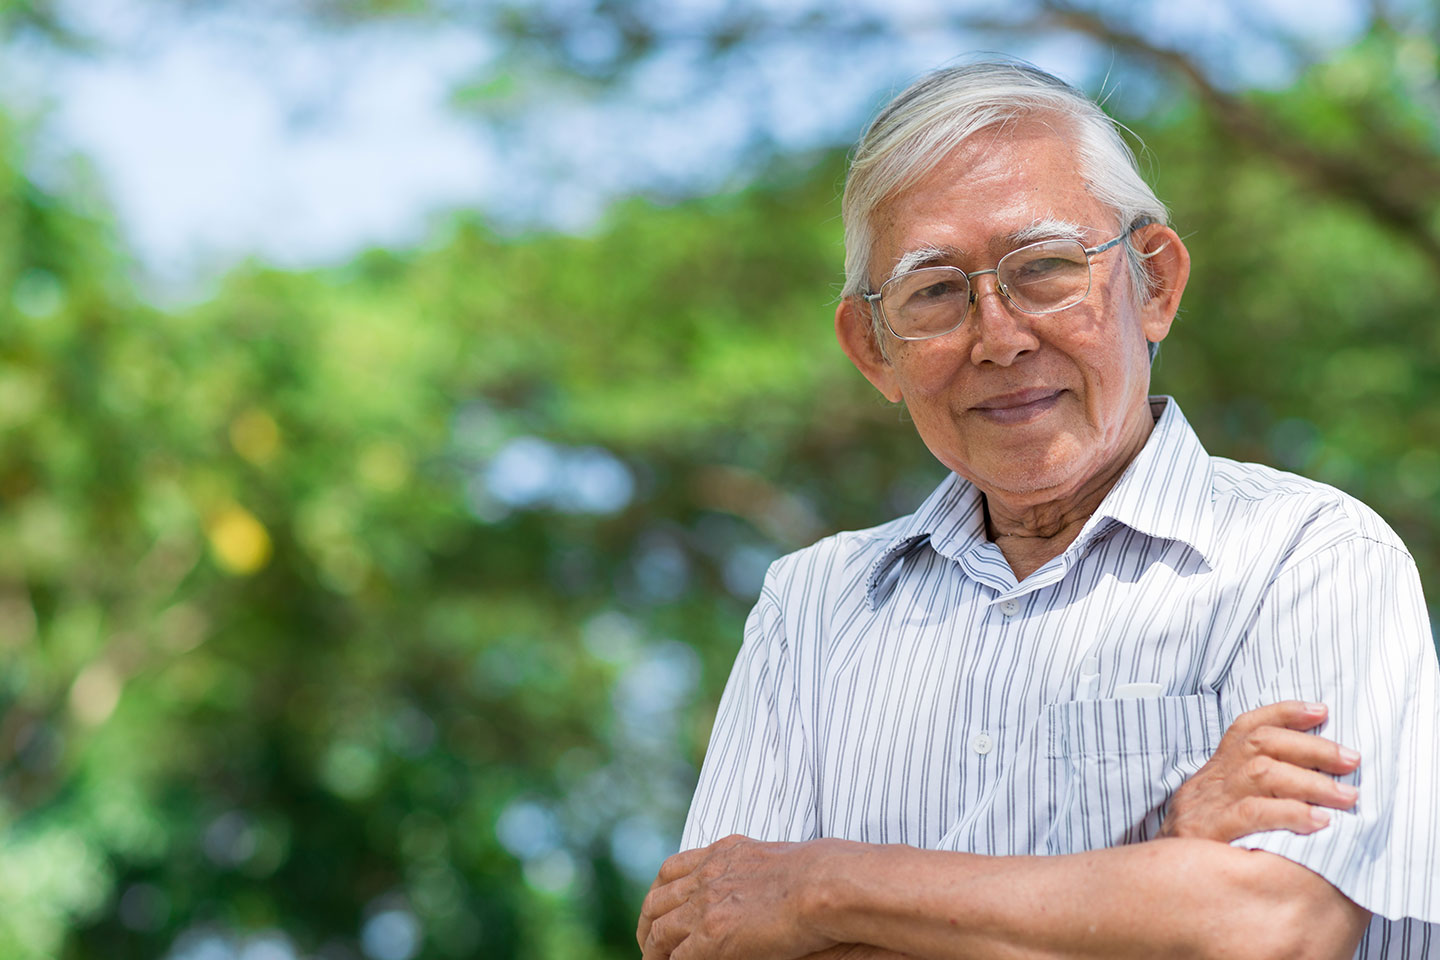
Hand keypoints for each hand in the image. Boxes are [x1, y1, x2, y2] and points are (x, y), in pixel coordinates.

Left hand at [636, 834, 855, 959]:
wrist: (826, 884)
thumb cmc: (824, 874)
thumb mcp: (780, 859)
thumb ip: (759, 871)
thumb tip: (767, 887)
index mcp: (723, 852)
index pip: (673, 869)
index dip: (660, 891)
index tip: (660, 906)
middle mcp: (708, 875)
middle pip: (657, 899)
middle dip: (648, 921)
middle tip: (648, 940)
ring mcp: (706, 905)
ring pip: (659, 930)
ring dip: (652, 949)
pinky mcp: (712, 936)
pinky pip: (675, 957)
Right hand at [1158, 701, 1359, 840]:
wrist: (1154, 887)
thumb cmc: (1204, 854)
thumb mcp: (1223, 814)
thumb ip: (1257, 797)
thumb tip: (1320, 784)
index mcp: (1214, 773)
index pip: (1245, 728)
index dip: (1284, 713)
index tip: (1322, 712)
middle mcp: (1208, 782)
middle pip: (1260, 745)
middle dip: (1312, 748)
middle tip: (1351, 760)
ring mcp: (1206, 804)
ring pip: (1261, 773)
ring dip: (1311, 781)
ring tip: (1347, 796)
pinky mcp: (1207, 832)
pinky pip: (1253, 813)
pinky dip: (1291, 813)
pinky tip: (1319, 821)